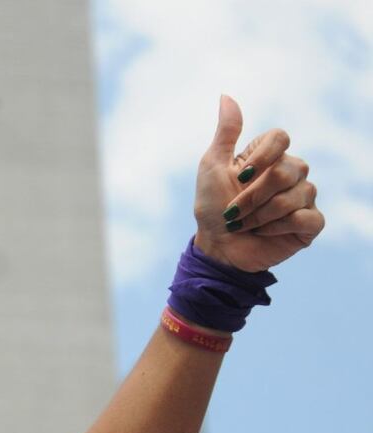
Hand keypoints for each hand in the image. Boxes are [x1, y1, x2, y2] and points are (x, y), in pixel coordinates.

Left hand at [192, 95, 323, 271]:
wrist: (217, 247)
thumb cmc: (212, 207)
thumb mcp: (212, 166)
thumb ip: (226, 133)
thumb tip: (226, 96)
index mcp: (269, 156)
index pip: (280, 137)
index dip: (262, 156)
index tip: (239, 176)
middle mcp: (291, 172)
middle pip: (287, 169)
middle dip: (253, 195)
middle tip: (235, 210)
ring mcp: (304, 197)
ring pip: (296, 195)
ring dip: (260, 214)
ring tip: (245, 224)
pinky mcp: (310, 224)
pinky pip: (305, 218)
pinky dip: (277, 228)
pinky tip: (264, 233)